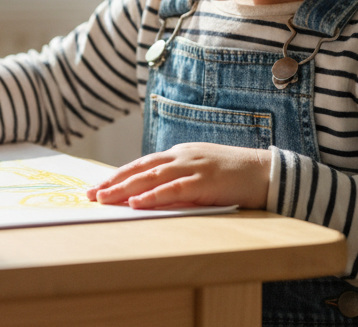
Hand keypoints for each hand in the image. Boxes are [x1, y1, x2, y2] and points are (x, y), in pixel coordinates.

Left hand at [87, 142, 270, 209]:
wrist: (266, 172)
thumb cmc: (234, 176)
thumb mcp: (201, 175)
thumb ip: (178, 182)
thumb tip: (151, 198)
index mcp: (180, 154)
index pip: (142, 164)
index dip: (118, 175)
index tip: (98, 187)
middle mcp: (182, 156)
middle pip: (140, 168)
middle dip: (113, 182)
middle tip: (90, 194)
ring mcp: (192, 167)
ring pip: (151, 177)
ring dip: (125, 189)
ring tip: (104, 199)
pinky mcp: (204, 181)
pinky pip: (173, 189)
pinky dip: (153, 196)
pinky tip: (137, 203)